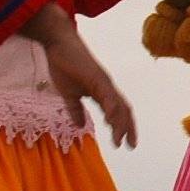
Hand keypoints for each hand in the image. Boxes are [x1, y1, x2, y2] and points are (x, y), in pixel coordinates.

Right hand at [37, 20, 137, 147]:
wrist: (58, 44)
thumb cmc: (64, 66)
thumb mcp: (69, 94)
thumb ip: (75, 110)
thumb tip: (80, 126)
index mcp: (102, 92)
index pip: (118, 111)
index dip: (124, 127)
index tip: (126, 144)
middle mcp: (107, 87)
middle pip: (124, 110)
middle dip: (129, 128)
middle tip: (131, 146)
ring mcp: (104, 81)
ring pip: (118, 105)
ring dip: (120, 123)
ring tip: (120, 139)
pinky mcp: (96, 76)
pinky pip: (107, 95)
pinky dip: (111, 108)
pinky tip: (111, 119)